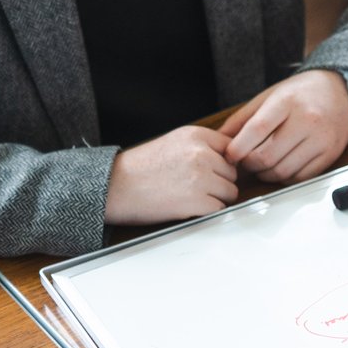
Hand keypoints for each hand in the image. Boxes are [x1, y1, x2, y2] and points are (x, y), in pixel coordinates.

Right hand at [104, 125, 237, 225]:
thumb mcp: (174, 142)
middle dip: (220, 181)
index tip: (214, 170)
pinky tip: (189, 207)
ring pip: (230, 191)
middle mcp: (201, 153)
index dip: (223, 162)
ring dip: (216, 197)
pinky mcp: (197, 201)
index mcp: (196, 135)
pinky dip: (207, 211)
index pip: (231, 147)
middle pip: (232, 171)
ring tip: (192, 197)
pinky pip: (219, 208)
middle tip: (197, 186)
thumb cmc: (140, 167)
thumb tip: (230, 157)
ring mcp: (201, 177)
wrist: (115, 186)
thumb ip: (202, 145)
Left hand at [218, 69, 347, 183]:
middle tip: (245, 160)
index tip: (230, 155)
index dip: (238, 148)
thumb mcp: (271, 95)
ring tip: (262, 163)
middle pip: (267, 156)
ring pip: (282, 172)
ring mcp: (321, 140)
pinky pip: (300, 177)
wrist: (342, 91)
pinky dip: (285, 177)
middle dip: (249, 164)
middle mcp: (307, 120)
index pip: (257, 130)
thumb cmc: (303, 92)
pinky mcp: (330, 155)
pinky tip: (281, 166)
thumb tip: (220, 140)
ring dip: (265, 174)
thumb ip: (244, 118)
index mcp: (288, 101)